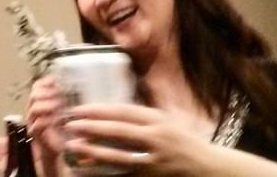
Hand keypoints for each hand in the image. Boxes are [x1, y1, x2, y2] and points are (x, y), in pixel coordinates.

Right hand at [25, 75, 65, 158]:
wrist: (55, 149)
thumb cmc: (60, 129)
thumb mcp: (64, 111)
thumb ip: (66, 100)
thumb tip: (77, 87)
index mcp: (40, 102)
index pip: (38, 86)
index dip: (46, 81)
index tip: (57, 81)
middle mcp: (34, 110)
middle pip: (34, 94)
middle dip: (47, 92)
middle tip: (59, 94)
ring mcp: (33, 122)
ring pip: (34, 108)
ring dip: (47, 105)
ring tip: (58, 106)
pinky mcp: (36, 134)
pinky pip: (38, 124)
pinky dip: (47, 121)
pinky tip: (56, 120)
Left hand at [63, 103, 214, 175]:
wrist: (206, 168)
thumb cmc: (181, 140)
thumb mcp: (164, 121)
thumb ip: (140, 115)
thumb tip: (106, 107)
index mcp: (157, 121)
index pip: (123, 112)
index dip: (98, 110)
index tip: (78, 108)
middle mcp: (155, 140)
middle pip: (118, 132)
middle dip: (91, 127)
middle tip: (69, 124)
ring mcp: (153, 161)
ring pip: (118, 157)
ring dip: (93, 151)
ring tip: (73, 145)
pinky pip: (121, 176)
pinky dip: (103, 173)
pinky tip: (85, 169)